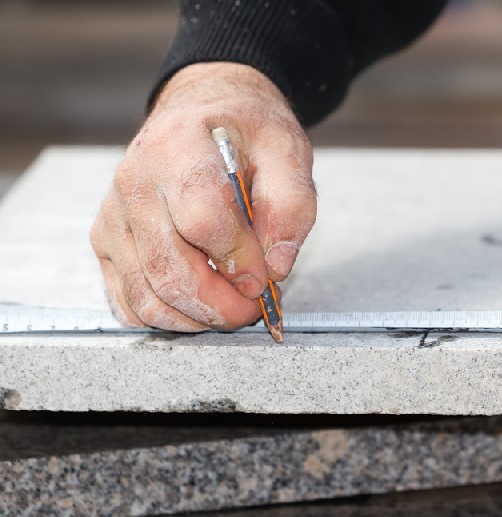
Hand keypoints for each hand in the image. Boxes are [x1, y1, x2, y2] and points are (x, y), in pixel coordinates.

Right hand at [91, 62, 315, 330]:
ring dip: (196, 318)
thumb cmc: (245, 132)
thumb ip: (292, 207)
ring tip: (232, 307)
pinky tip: (200, 306)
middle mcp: (136, 181)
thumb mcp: (287, 151)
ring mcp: (114, 214)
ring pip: (146, 295)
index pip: (203, 220)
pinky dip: (168, 317)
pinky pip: (128, 300)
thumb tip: (276, 267)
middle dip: (221, 305)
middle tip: (254, 308)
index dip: (239, 260)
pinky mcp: (106, 240)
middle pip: (170, 269)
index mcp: (180, 148)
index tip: (266, 277)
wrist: (202, 110)